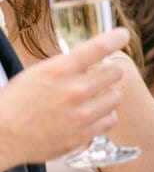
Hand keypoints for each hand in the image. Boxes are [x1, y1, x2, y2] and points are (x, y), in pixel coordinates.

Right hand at [0, 28, 127, 170]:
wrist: (3, 136)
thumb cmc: (15, 103)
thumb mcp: (37, 74)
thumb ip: (65, 67)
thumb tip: (92, 61)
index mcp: (59, 70)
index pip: (99, 47)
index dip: (116, 38)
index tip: (122, 35)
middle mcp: (74, 90)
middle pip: (115, 72)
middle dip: (109, 72)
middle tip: (100, 76)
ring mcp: (81, 114)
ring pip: (116, 96)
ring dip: (108, 94)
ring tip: (93, 98)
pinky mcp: (84, 134)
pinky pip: (111, 119)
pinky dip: (104, 115)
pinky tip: (93, 114)